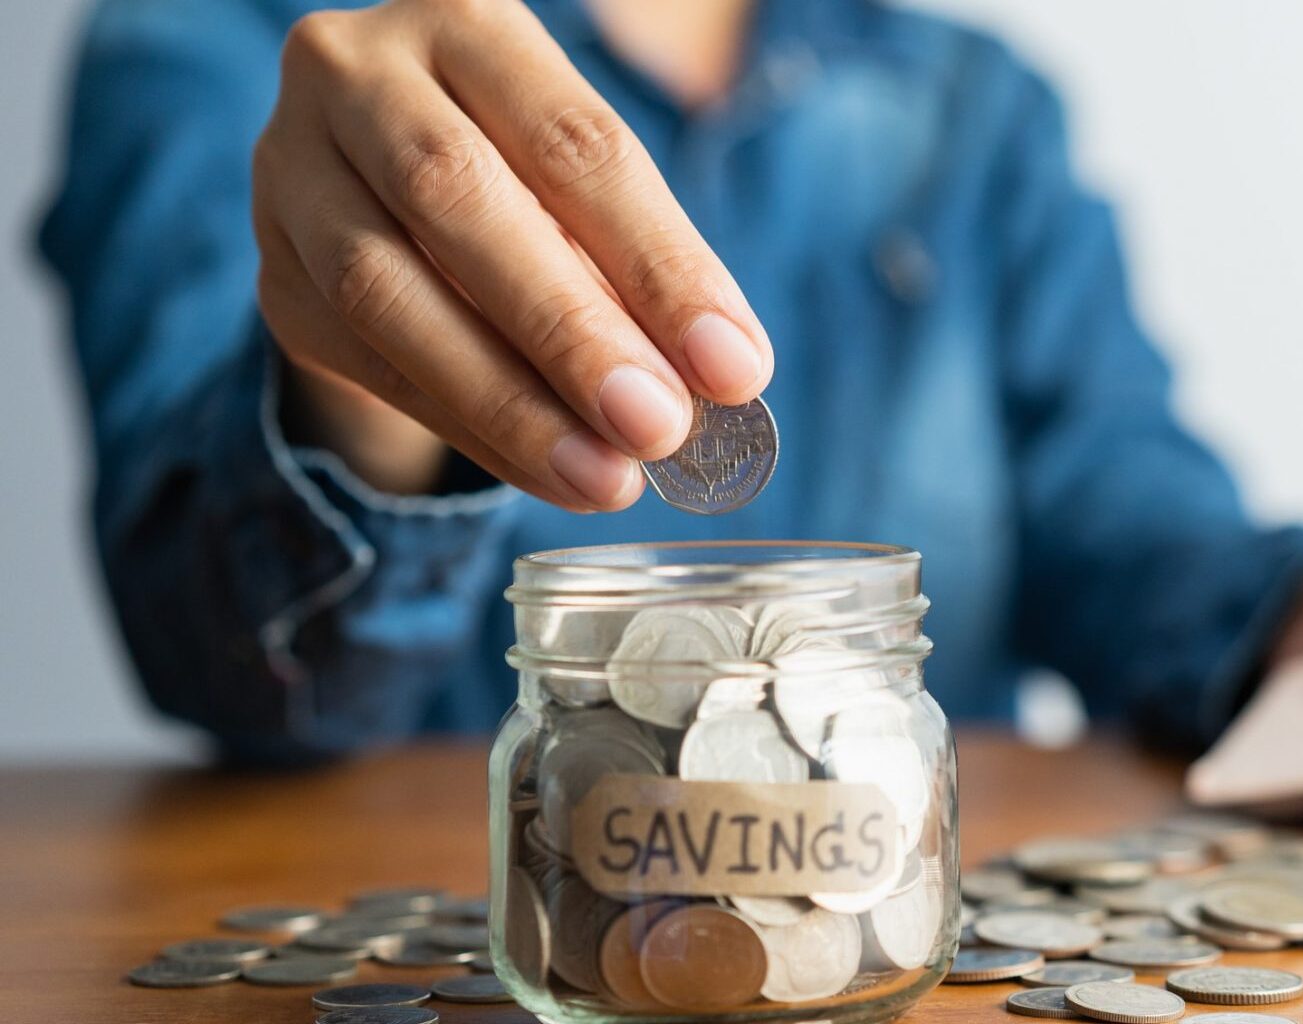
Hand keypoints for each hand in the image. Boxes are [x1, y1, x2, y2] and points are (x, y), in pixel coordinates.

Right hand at [252, 0, 771, 509]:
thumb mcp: (587, 190)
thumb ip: (642, 265)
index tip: (733, 367)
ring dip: (510, 401)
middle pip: (459, 198)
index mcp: (467, 25)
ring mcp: (293, 171)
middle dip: (571, 330)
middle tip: (659, 426)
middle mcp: (358, 74)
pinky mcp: (273, 272)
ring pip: (387, 290)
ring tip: (605, 476)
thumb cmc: (525, 178)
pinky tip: (549, 472)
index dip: (659, 262)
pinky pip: (369, 363)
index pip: (574, 144)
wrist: (384, 188)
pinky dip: (471, 428)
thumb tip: (724, 372)